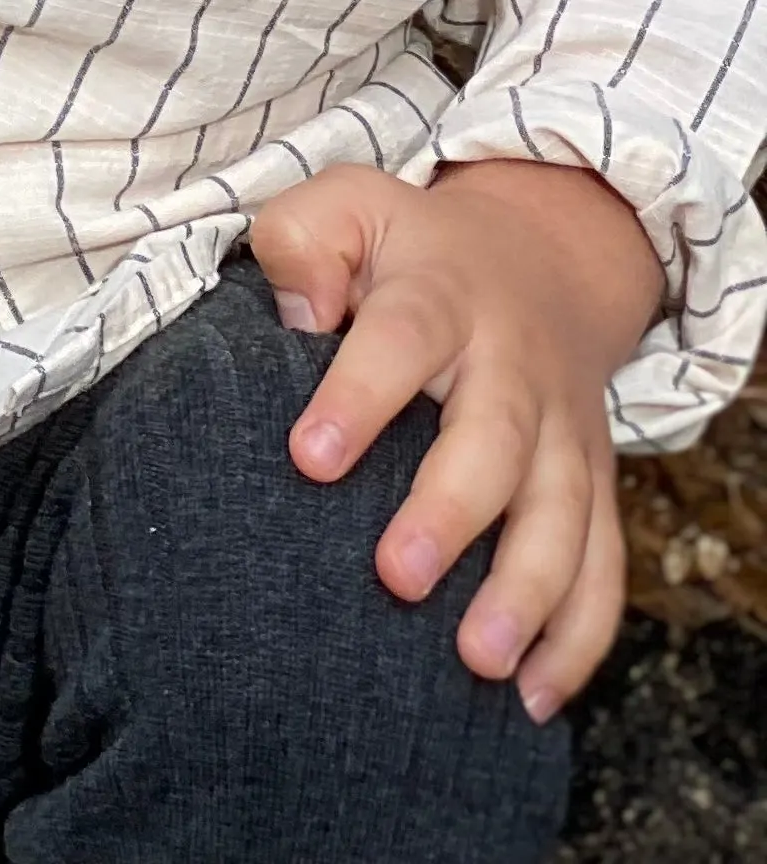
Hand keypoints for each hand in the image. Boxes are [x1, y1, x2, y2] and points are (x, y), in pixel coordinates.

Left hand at [249, 158, 664, 721]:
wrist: (541, 257)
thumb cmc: (412, 249)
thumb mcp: (351, 207)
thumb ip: (305, 242)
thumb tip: (299, 311)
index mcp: (443, 294)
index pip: (402, 336)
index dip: (359, 394)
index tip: (310, 456)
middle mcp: (513, 367)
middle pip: (493, 439)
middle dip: (452, 511)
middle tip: (398, 576)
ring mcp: (562, 431)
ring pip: (563, 515)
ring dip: (527, 593)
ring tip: (479, 659)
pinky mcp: (592, 486)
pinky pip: (603, 566)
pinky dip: (580, 635)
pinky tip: (534, 693)